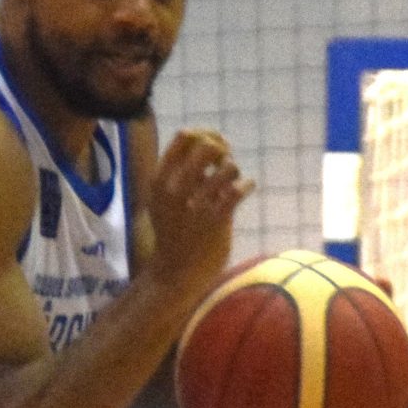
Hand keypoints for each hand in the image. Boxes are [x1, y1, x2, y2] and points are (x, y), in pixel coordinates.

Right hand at [141, 129, 252, 301]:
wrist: (175, 272)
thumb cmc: (173, 231)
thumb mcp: (164, 200)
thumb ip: (180, 171)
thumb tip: (214, 142)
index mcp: (160, 179)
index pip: (184, 136)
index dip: (205, 135)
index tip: (213, 149)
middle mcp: (175, 188)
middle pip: (207, 146)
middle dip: (222, 151)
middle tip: (223, 166)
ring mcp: (195, 203)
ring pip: (228, 167)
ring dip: (234, 172)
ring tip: (231, 183)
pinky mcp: (216, 220)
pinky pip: (239, 189)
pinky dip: (247, 185)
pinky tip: (244, 191)